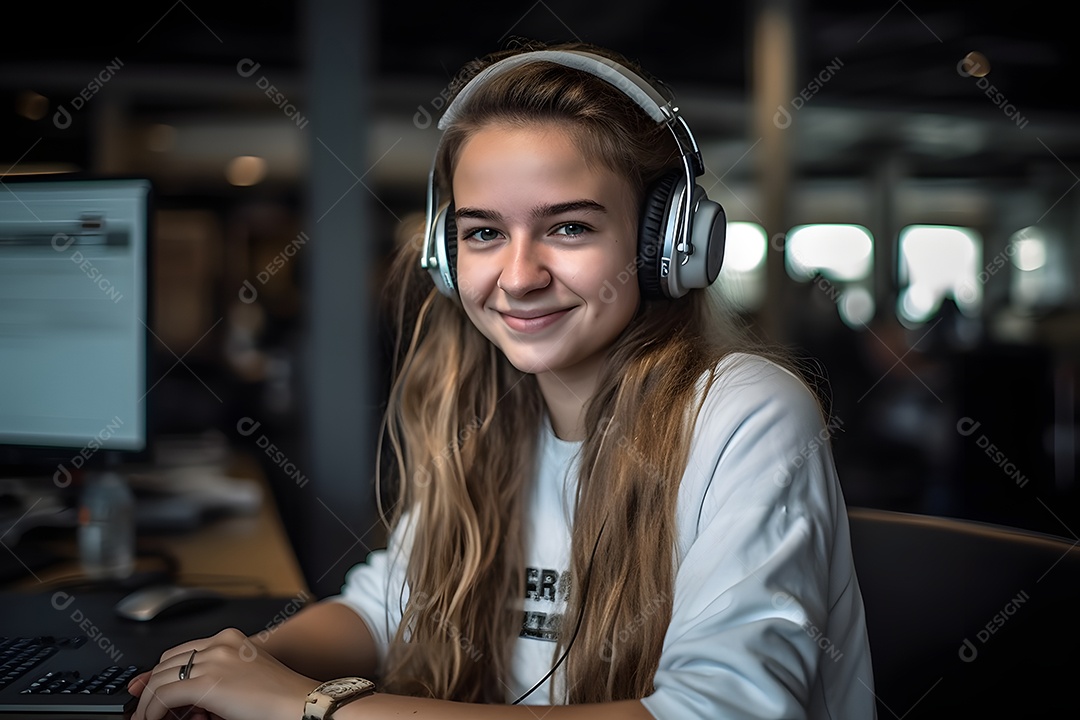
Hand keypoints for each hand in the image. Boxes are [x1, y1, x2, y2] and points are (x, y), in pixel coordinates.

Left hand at [128, 628, 319, 719]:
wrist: (299, 703)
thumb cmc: (279, 696)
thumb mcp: (244, 677)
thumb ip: (215, 678)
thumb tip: (183, 696)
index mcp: (230, 638)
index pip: (182, 652)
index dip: (161, 673)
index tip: (147, 689)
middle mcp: (220, 643)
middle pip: (167, 662)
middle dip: (152, 687)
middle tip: (146, 710)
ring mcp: (213, 660)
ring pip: (161, 678)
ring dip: (150, 702)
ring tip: (149, 719)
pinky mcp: (208, 683)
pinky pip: (164, 695)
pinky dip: (152, 711)